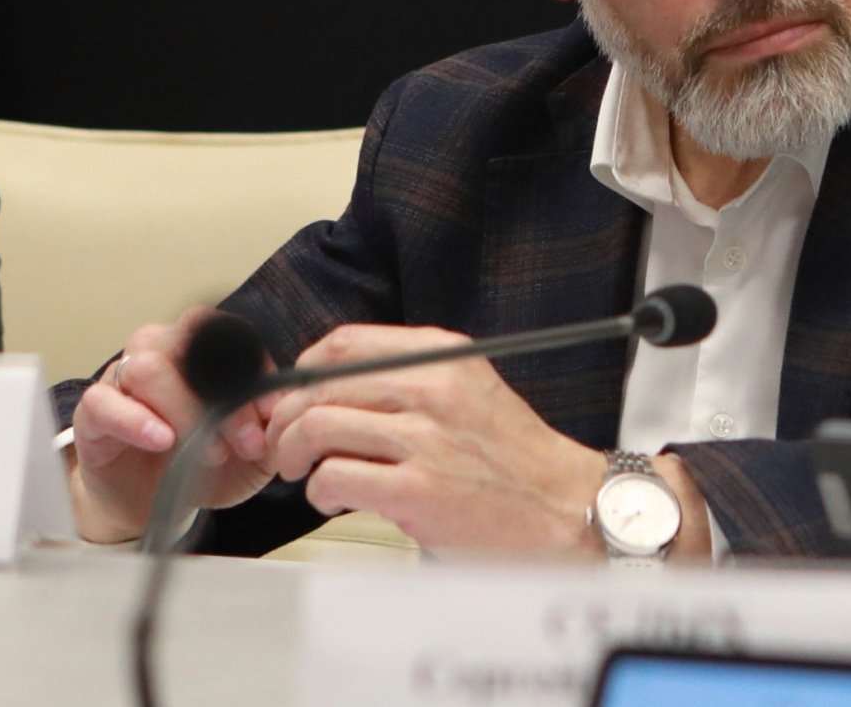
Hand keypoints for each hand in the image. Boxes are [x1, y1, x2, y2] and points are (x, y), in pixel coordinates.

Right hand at [66, 305, 278, 543]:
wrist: (154, 503)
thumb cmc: (204, 464)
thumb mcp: (253, 452)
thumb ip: (272, 427)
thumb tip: (285, 409)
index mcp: (201, 351)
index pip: (228, 331)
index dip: (255, 366)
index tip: (274, 411)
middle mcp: (161, 352)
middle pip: (189, 345)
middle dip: (227, 396)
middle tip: (248, 443)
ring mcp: (123, 378)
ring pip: (148, 366)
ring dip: (186, 409)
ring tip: (210, 452)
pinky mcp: (93, 412)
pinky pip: (104, 400)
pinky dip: (136, 419)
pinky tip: (162, 440)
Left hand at [264, 323, 623, 558]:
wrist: (566, 506)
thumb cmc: (514, 460)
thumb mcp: (469, 392)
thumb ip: (409, 381)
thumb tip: (328, 389)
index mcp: (443, 356)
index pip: (343, 342)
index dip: (301, 371)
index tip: (292, 397)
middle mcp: (432, 387)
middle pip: (319, 385)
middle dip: (284, 420)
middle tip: (285, 446)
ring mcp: (425, 439)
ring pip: (315, 427)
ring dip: (294, 456)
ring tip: (306, 474)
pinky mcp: (417, 490)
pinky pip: (332, 477)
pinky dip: (319, 494)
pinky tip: (336, 500)